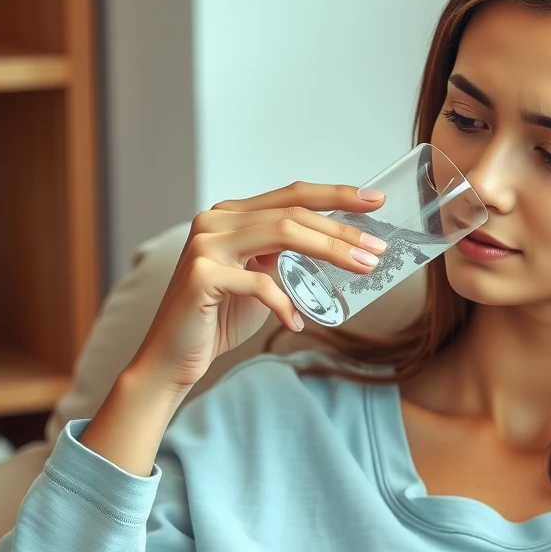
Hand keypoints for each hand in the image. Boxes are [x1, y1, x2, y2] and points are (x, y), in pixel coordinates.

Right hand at [126, 182, 388, 394]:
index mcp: (230, 215)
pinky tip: (298, 323)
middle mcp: (215, 220)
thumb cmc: (218, 318)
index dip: (335, 195)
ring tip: (364, 269)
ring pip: (282, 235)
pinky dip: (287, 304)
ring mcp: (206, 244)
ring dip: (331, 252)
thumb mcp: (260, 278)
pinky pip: (261, 284)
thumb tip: (337, 247)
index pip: (291, 195)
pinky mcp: (202, 275)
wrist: (172, 356)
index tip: (375, 200)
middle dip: (342, 230)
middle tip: (378, 248)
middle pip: (293, 213)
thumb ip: (285, 257)